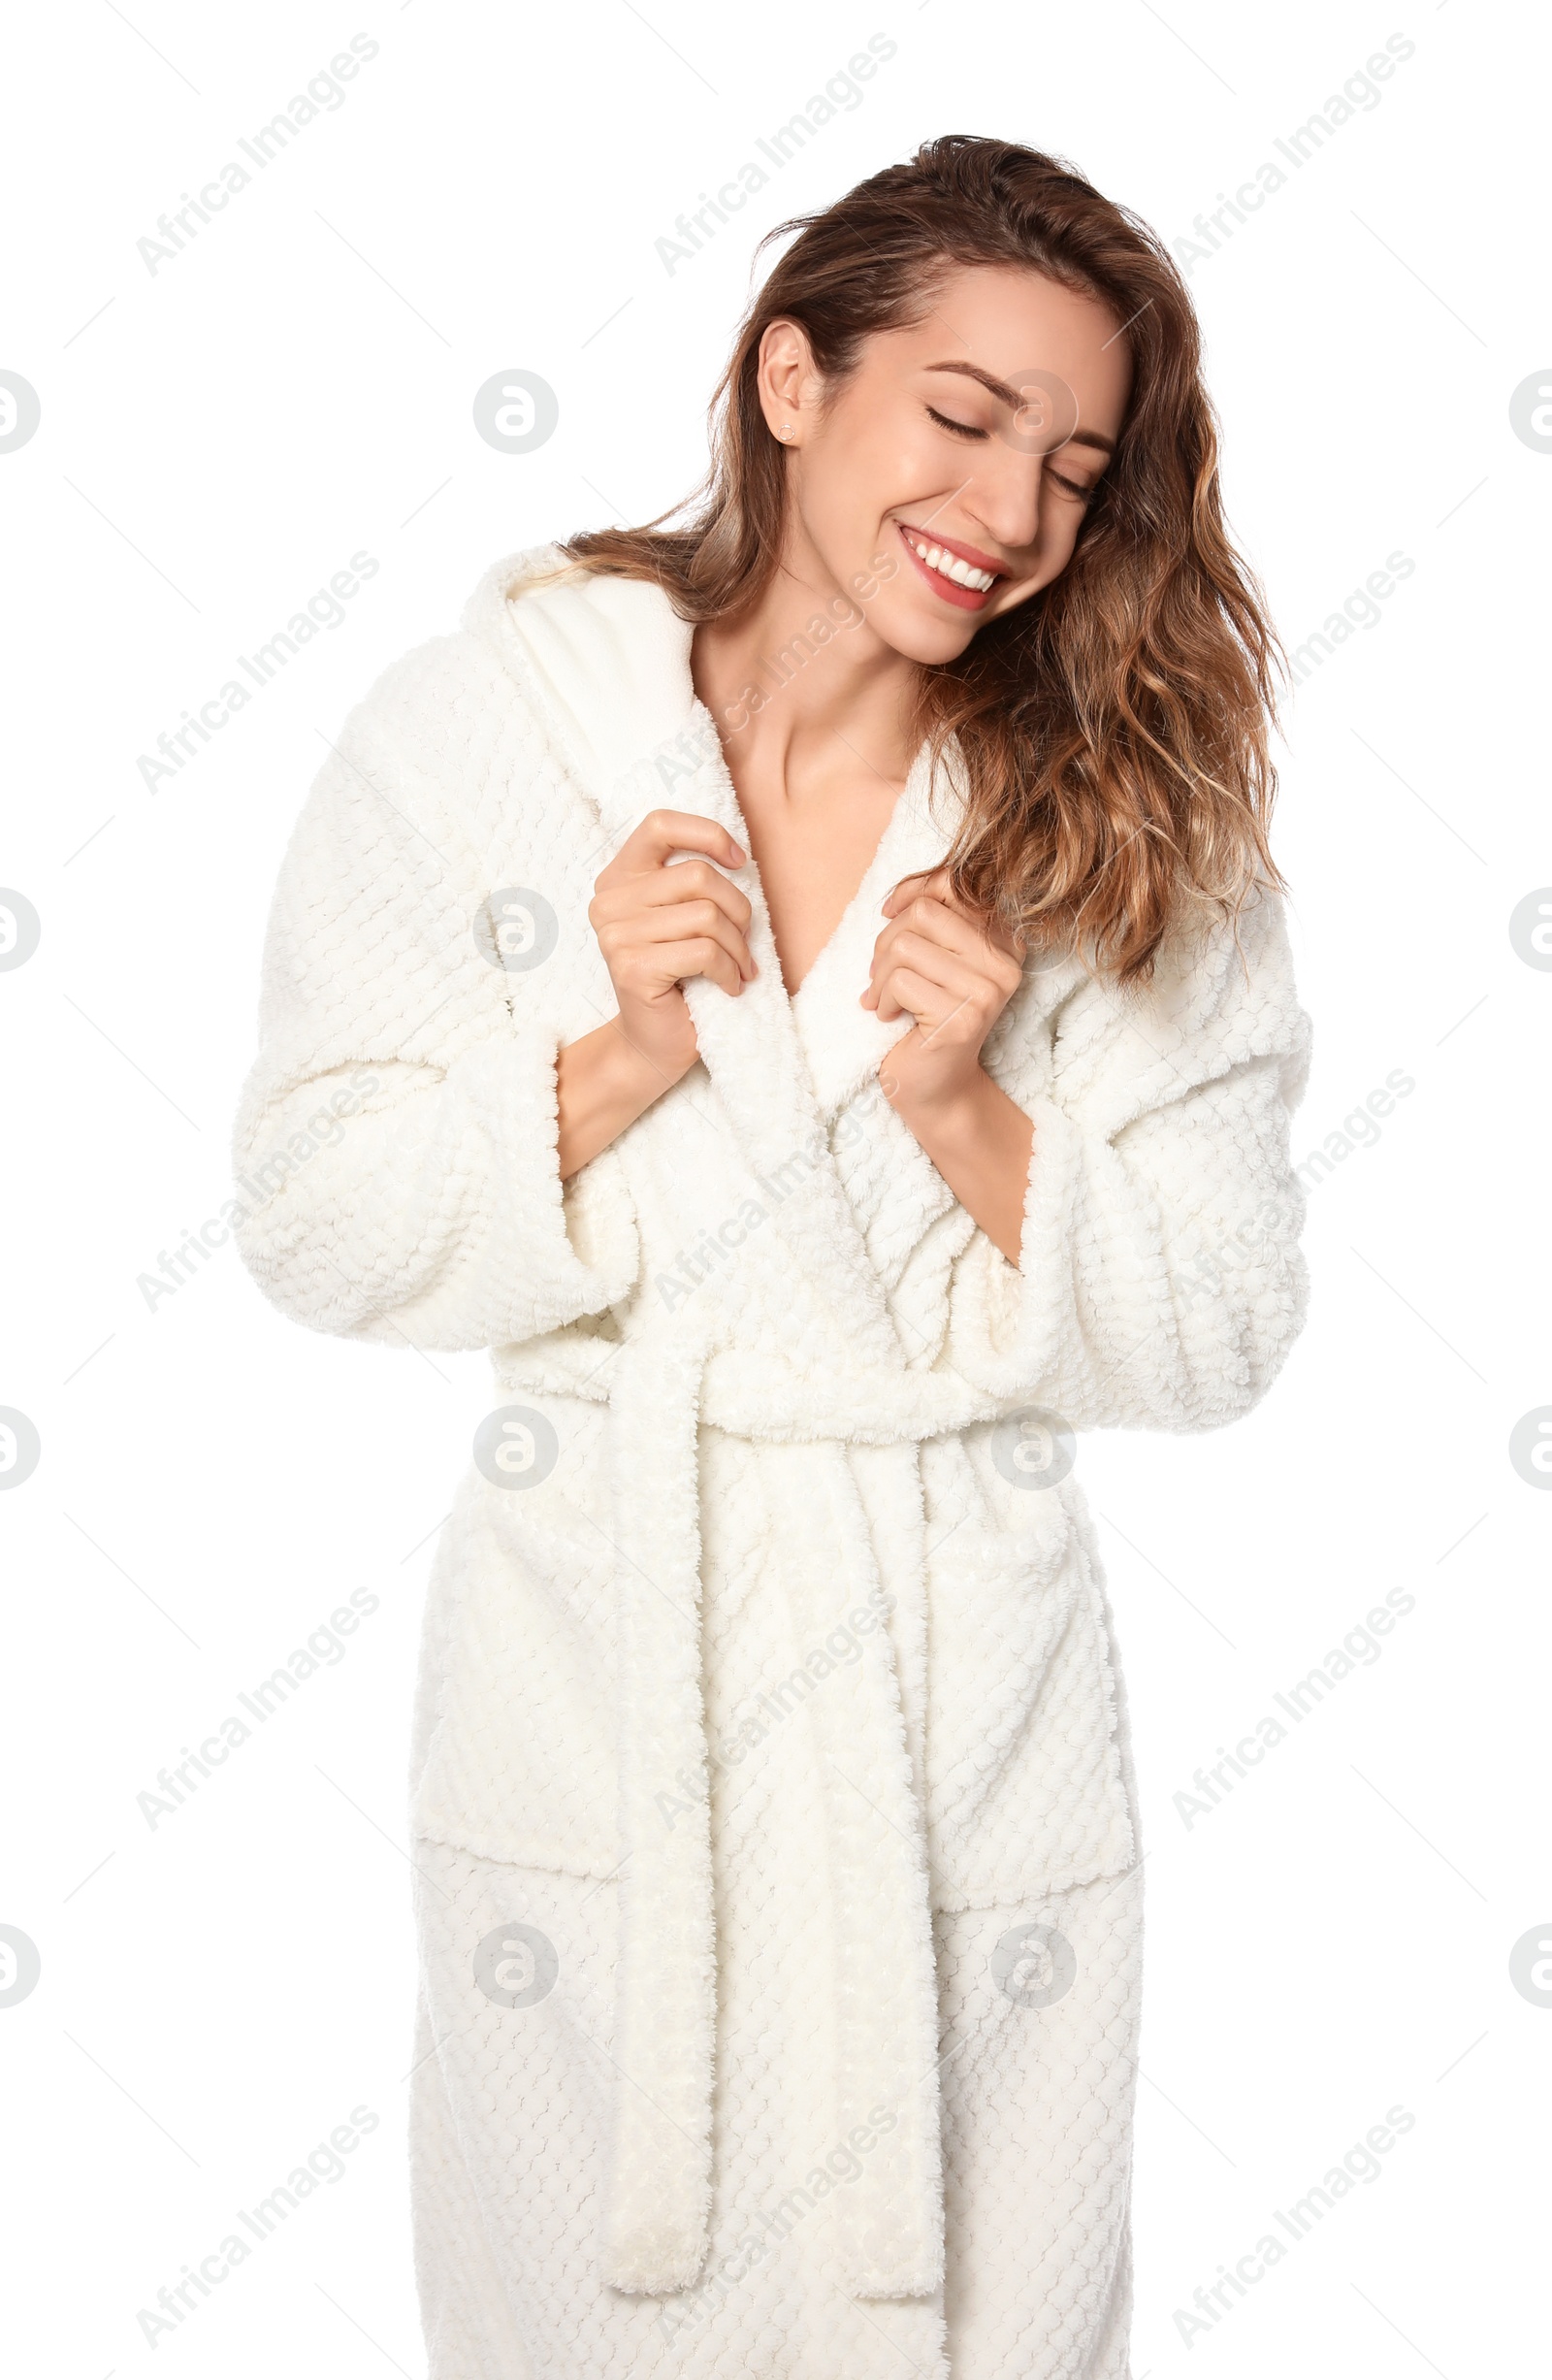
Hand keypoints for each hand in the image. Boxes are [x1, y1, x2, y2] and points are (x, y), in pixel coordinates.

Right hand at [588, 809, 755, 1084]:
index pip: (660, 826)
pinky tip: (730, 986)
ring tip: (739, 967)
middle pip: (698, 876)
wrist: (655, 1041)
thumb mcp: (683, 918)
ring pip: (707, 916)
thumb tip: (740, 855)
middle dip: (738, 910)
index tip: (740, 861)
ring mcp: (615, 935)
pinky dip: (730, 971)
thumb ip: (692, 883)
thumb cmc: (680, 976)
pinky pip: (705, 952)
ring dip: (738, 947)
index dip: (707, 834)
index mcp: (619, 878)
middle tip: (744, 942)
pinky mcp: (632, 968)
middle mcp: (608, 902)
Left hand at [863, 869, 1024, 1114]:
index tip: (888, 913)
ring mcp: (988, 992)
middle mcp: (1005, 963)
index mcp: (1004, 940)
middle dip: (886, 941)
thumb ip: (930, 923)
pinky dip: (883, 999)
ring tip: (882, 998)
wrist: (936, 1086)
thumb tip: (897, 899)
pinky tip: (891, 1017)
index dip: (911, 891)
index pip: (954, 885)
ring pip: (906, 947)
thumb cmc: (927, 1017)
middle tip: (881, 974)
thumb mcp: (934, 959)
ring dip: (879, 976)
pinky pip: (900, 982)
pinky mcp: (964, 1019)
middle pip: (924, 913)